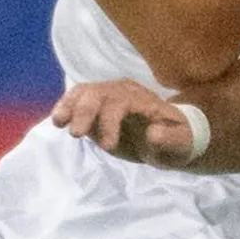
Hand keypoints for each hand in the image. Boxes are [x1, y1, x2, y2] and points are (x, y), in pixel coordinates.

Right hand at [51, 79, 198, 166]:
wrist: (172, 137)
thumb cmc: (178, 139)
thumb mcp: (181, 142)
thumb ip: (170, 138)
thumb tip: (152, 133)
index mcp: (142, 99)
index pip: (121, 101)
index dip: (110, 121)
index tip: (108, 146)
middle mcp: (122, 92)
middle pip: (98, 93)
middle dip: (84, 111)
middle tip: (75, 135)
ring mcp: (108, 98)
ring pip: (85, 92)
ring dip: (70, 104)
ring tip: (57, 122)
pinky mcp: (97, 109)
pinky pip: (79, 100)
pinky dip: (67, 107)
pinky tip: (58, 120)